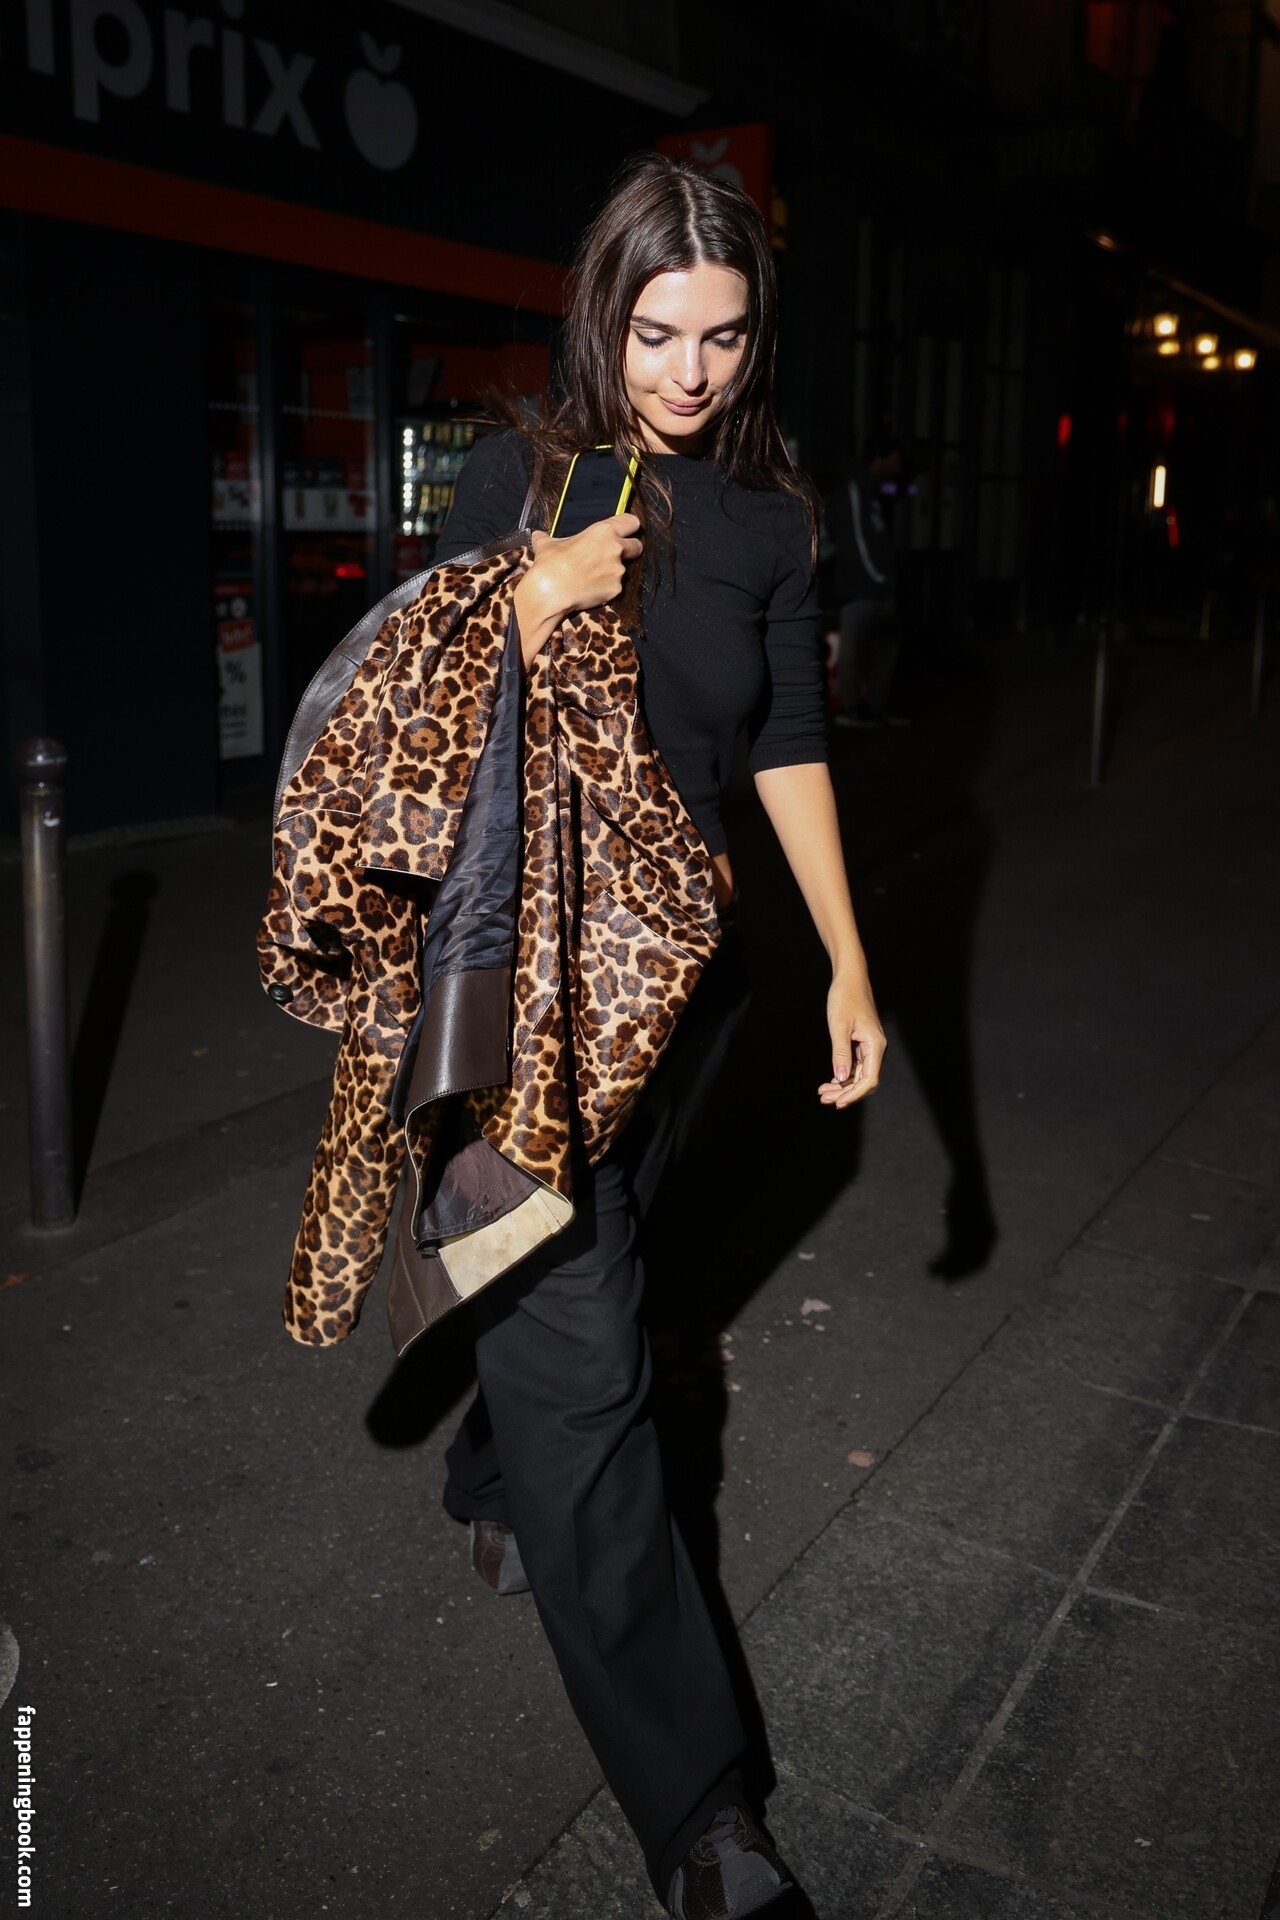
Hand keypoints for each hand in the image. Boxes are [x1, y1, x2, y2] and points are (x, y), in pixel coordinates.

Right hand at [513, 515, 642, 667]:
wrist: (550, 592)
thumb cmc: (550, 563)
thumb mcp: (547, 545)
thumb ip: (547, 538)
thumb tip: (537, 535)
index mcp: (603, 531)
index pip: (631, 522)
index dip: (629, 527)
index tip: (626, 531)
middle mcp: (616, 549)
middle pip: (637, 546)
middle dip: (630, 550)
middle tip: (613, 556)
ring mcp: (618, 571)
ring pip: (623, 570)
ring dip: (613, 572)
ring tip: (592, 578)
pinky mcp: (616, 590)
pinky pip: (615, 588)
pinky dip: (606, 589)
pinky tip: (591, 590)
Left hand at [818, 969, 885, 1108]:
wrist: (850, 978)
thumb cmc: (845, 997)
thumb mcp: (839, 1026)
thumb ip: (840, 1053)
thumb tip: (841, 1078)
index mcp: (874, 1045)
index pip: (869, 1079)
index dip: (854, 1094)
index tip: (838, 1103)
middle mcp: (875, 1048)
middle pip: (864, 1080)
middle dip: (845, 1093)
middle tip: (824, 1100)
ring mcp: (869, 1046)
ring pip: (859, 1074)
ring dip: (842, 1086)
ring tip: (823, 1093)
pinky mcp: (862, 1043)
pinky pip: (856, 1065)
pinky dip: (843, 1075)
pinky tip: (830, 1081)